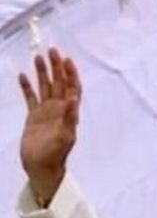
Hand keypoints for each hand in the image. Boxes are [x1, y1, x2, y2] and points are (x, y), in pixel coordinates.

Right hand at [18, 48, 80, 206]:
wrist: (41, 167)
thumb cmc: (55, 154)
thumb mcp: (64, 136)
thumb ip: (69, 117)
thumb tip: (73, 98)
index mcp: (69, 112)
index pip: (72, 88)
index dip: (71, 74)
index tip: (66, 59)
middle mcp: (59, 109)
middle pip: (59, 83)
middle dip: (56, 67)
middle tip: (52, 50)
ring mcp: (46, 112)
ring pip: (45, 87)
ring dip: (42, 72)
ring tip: (38, 56)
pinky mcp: (33, 117)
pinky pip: (30, 97)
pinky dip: (27, 86)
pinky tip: (22, 75)